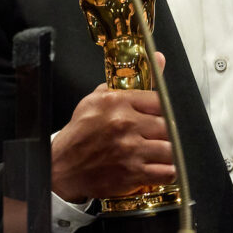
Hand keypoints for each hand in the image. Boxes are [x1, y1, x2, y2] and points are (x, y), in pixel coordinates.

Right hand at [51, 84, 173, 202]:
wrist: (62, 167)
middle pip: (168, 125)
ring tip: (159, 152)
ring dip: (168, 152)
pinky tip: (160, 167)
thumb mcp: (99, 99)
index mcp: (117, 103)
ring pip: (170, 149)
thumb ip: (131, 80)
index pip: (159, 101)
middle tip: (158, 135)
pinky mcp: (132, 174)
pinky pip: (166, 171)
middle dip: (165, 132)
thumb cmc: (81, 133)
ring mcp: (130, 151)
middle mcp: (124, 125)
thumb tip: (159, 59)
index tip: (158, 116)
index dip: (163, 109)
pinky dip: (168, 171)